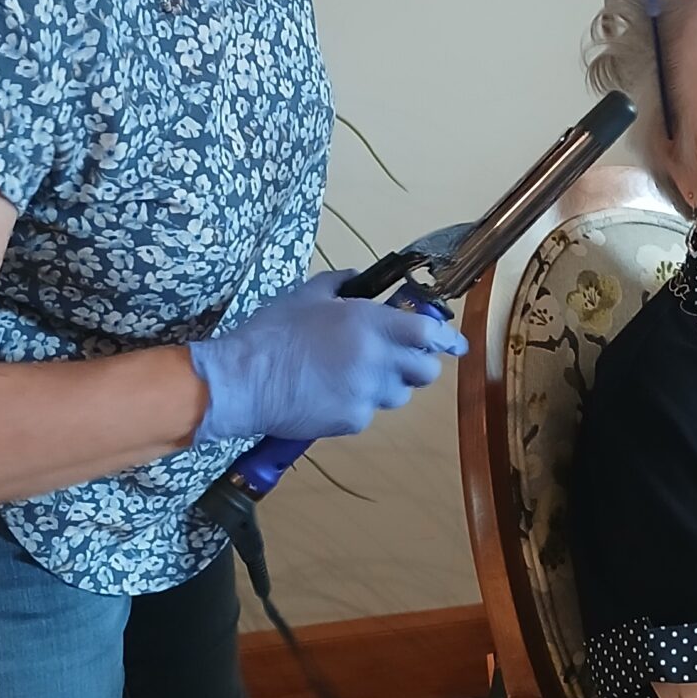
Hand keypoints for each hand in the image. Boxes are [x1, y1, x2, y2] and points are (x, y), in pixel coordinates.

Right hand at [188, 272, 468, 445]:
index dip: (445, 339)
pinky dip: (358, 403)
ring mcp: (366, 394)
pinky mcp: (352, 421)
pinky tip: (332, 394)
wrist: (244, 381)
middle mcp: (377, 360)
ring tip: (356, 376)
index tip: (452, 343)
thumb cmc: (272, 333)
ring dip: (389, 385)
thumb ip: (339, 283)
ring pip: (400, 394)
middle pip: (426, 371)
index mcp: (370, 324)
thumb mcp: (306, 296)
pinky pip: (370, 412)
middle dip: (419, 365)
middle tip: (398, 359)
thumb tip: (356, 276)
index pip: (428, 333)